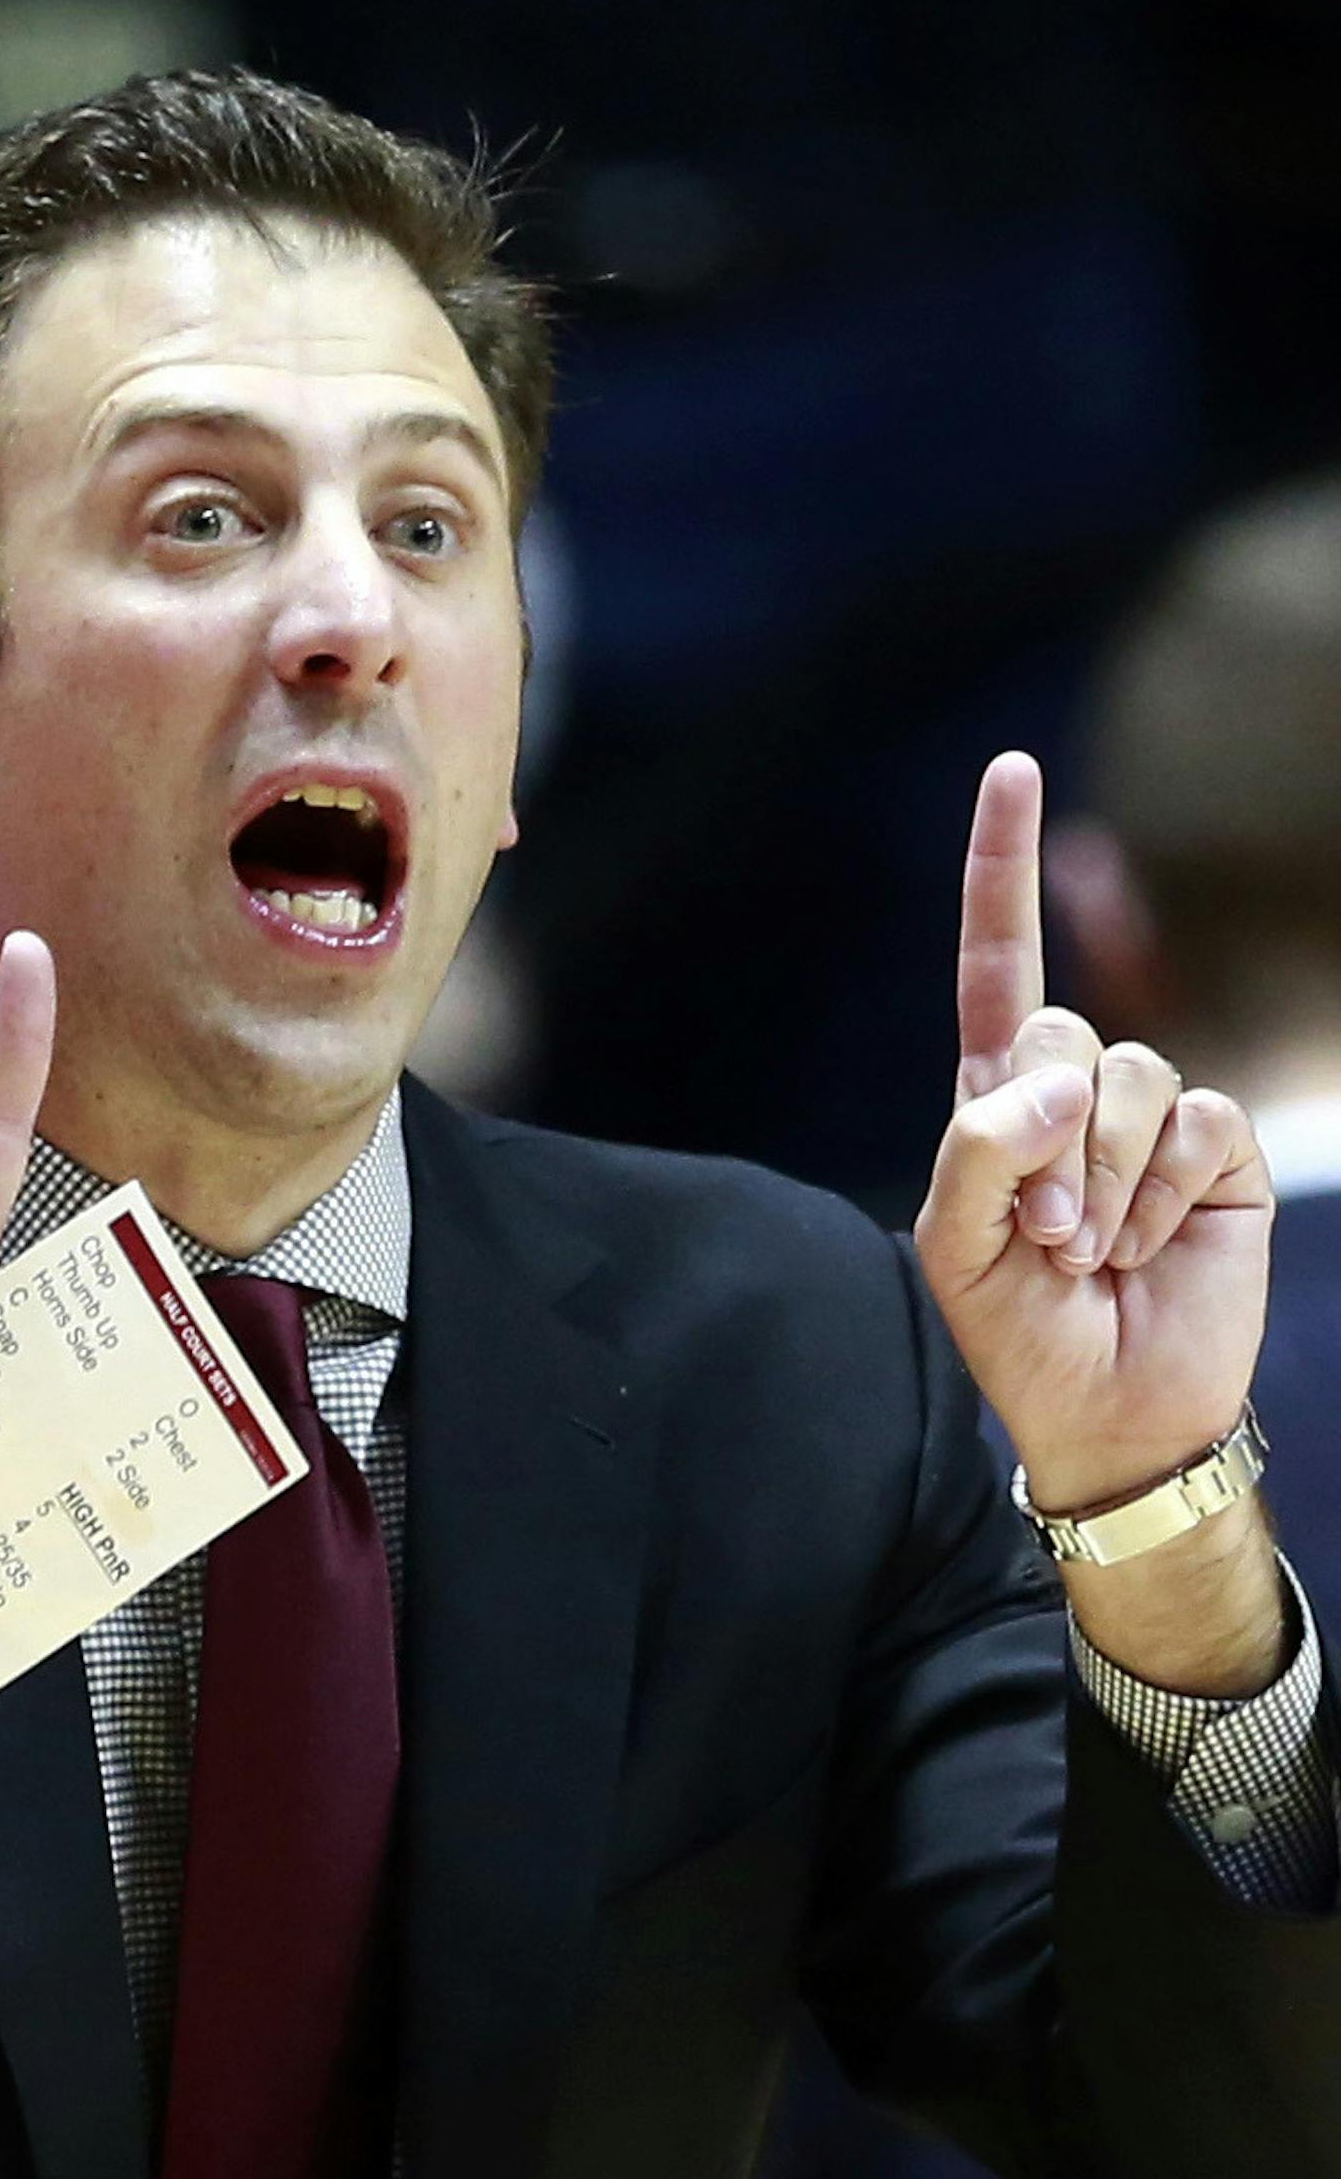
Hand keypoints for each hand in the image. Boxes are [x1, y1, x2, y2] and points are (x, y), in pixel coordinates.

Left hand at [913, 752, 1271, 1514]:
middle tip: (1049, 1240)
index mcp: (998, 1101)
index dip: (1004, 868)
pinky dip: (1163, 1192)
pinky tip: (1153, 1247)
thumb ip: (979, 1149)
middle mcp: (1075, 1092)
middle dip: (1047, 1146)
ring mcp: (1153, 1116)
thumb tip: (1052, 1077)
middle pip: (1060, 1032)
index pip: (999, 965)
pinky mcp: (1220, 1148)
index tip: (1015, 767)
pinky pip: (1196, 1122)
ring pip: (1131, 1075)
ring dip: (1103, 1182)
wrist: (1113, 1411)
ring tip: (1094, 1254)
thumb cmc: (1020, 1333)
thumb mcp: (958, 1248)